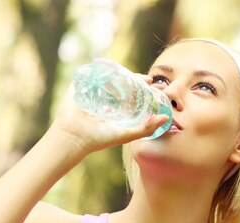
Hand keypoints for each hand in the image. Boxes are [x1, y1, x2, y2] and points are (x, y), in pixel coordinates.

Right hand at [48, 75, 169, 155]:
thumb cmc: (99, 139)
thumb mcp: (126, 135)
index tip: (155, 86)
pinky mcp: (80, 86)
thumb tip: (165, 118)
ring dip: (123, 73)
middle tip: (149, 79)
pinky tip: (114, 67)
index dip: (144, 90)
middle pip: (123, 85)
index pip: (131, 97)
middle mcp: (103, 102)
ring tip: (136, 73)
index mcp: (113, 112)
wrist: (74, 136)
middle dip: (137, 81)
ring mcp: (91, 92)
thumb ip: (146, 128)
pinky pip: (91, 72)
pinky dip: (100, 68)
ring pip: (109, 77)